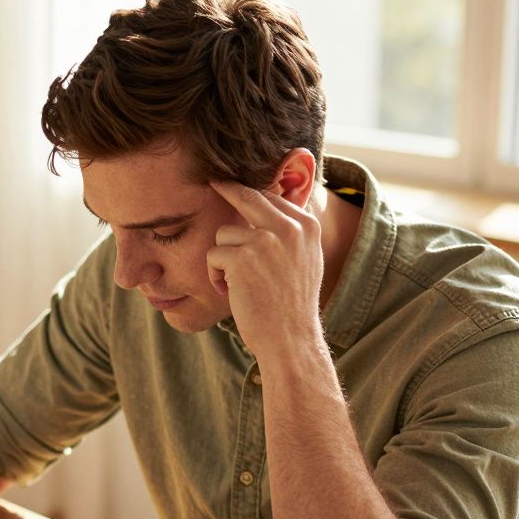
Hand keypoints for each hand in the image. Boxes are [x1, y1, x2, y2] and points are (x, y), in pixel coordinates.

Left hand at [206, 180, 324, 358]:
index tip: (231, 184)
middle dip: (226, 187)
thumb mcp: (305, 261)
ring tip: (235, 283)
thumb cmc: (292, 305)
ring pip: (224, 233)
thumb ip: (291, 234)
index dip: (249, 194)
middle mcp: (289, 227)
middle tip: (212, 180)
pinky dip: (214, 274)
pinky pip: (213, 255)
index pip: (271, 197)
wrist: (290, 338)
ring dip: (222, 259)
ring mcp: (265, 240)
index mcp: (307, 226)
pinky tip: (228, 291)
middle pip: (248, 195)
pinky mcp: (242, 257)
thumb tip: (270, 206)